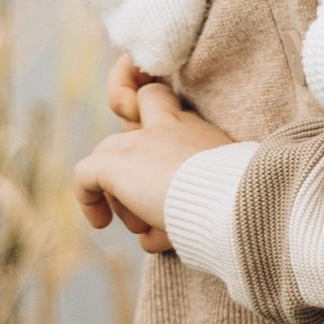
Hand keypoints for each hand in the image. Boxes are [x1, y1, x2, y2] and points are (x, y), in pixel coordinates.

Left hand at [74, 78, 235, 253]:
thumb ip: (196, 189)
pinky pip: (86, 174)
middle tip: (143, 199)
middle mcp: (166, 125)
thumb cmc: (238, 201)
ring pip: (108, 156)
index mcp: (193, 126)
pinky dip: (89, 200)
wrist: (232, 200)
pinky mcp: (117, 164)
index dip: (145, 117)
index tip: (147, 152)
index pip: (156, 100)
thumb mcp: (224, 186)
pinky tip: (101, 223)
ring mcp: (139, 143)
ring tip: (142, 223)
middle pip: (128, 129)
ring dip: (120, 195)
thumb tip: (170, 222)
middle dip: (127, 162)